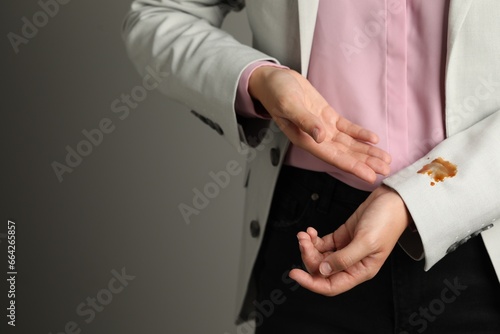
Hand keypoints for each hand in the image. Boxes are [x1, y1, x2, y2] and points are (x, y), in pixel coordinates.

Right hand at [249, 66, 390, 183]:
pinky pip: (347, 128)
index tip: (368, 175)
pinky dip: (360, 134)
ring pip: (349, 144)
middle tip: (385, 170)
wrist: (274, 80)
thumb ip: (304, 121)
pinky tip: (373, 139)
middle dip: (365, 162)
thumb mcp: (288, 104)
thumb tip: (319, 137)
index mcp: (304, 139)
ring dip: (366, 152)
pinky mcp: (327, 117)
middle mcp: (316, 138)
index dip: (352, 167)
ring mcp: (323, 128)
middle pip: (345, 154)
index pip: (333, 157)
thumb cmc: (276, 93)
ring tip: (384, 159)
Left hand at [288, 185, 409, 295]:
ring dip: (309, 246)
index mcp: (361, 271)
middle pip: (322, 270)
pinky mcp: (343, 236)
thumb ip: (343, 259)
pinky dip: (314, 239)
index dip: (311, 283)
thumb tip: (323, 270)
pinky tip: (311, 231)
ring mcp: (346, 249)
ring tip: (305, 234)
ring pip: (320, 256)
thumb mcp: (366, 242)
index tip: (294, 274)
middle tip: (303, 241)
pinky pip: (323, 243)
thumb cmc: (387, 221)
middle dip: (309, 256)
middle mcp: (352, 263)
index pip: (331, 286)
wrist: (393, 200)